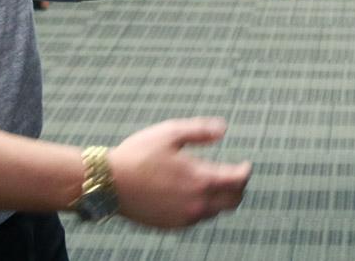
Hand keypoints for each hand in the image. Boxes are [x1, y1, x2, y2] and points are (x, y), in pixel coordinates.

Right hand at [108, 118, 251, 227]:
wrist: (108, 183)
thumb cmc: (137, 155)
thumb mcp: (170, 133)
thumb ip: (200, 130)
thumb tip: (224, 129)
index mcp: (201, 179)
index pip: (238, 180)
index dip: (245, 171)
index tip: (246, 165)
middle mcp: (197, 203)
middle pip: (233, 201)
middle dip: (238, 188)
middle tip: (234, 177)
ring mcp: (185, 217)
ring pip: (215, 211)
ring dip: (220, 199)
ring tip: (213, 185)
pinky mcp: (172, 225)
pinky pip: (197, 219)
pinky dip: (202, 208)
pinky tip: (193, 196)